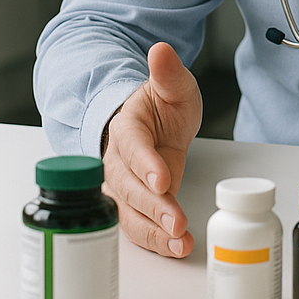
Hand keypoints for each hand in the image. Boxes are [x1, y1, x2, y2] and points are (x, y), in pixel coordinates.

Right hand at [101, 42, 202, 257]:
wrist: (155, 121)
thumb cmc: (161, 104)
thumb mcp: (173, 85)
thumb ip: (168, 72)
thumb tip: (160, 50)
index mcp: (127, 129)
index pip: (132, 147)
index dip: (145, 164)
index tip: (163, 177)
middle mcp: (120, 162)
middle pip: (129, 187)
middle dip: (152, 205)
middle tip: (175, 220)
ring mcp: (127, 186)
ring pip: (131, 212)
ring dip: (154, 230)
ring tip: (179, 242)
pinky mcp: (139, 204)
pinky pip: (141, 225)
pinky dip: (158, 240)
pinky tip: (178, 247)